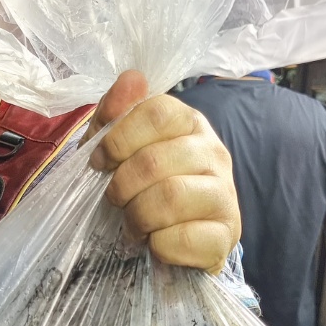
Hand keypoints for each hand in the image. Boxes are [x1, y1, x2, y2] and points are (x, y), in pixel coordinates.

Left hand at [87, 70, 239, 271]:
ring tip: (133, 224)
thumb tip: (132, 79)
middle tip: (115, 201)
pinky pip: (182, 238)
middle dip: (121, 186)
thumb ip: (116, 113)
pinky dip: (157, 246)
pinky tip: (156, 243)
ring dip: (137, 217)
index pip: (157, 112)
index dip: (118, 138)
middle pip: (155, 159)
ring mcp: (225, 194)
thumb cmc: (142, 189)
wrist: (175, 242)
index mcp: (189, 123)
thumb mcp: (117, 150)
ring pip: (170, 197)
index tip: (98, 162)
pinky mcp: (227, 235)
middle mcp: (214, 152)